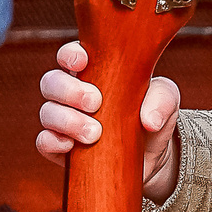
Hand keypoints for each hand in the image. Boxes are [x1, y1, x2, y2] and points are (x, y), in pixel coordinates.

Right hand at [36, 41, 183, 197]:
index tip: (83, 62)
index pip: (70, 55)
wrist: (154, 155)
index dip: (70, 55)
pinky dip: (53, 142)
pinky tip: (71, 146)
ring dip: (66, 120)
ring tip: (94, 133)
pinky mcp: (62, 149)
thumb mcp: (167, 100)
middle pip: (51, 82)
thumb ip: (162, 100)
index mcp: (94, 71)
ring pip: (47, 112)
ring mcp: (64, 121)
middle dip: (68, 90)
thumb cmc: (154, 114)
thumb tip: (149, 120)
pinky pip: (44, 142)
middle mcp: (72, 93)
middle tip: (95, 102)